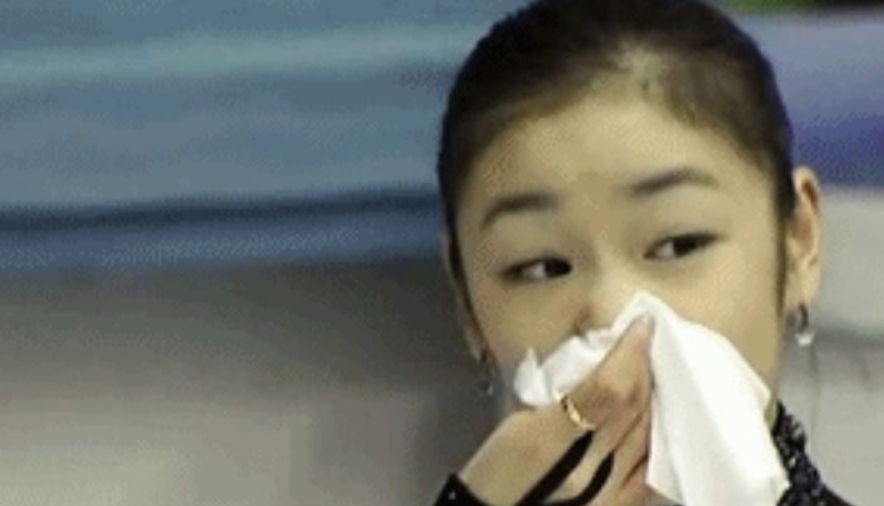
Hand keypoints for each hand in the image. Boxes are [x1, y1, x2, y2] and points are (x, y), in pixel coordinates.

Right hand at [458, 314, 669, 504]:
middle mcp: (585, 471)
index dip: (629, 354)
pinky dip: (656, 441)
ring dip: (655, 402)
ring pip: (647, 438)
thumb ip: (544, 398)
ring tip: (654, 377)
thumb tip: (581, 369)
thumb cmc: (491, 476)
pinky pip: (650, 473)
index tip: (641, 326)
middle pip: (632, 411)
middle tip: (649, 343)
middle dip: (645, 371)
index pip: (605, 390)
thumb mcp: (510, 427)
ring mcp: (606, 496)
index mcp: (547, 442)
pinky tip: (654, 427)